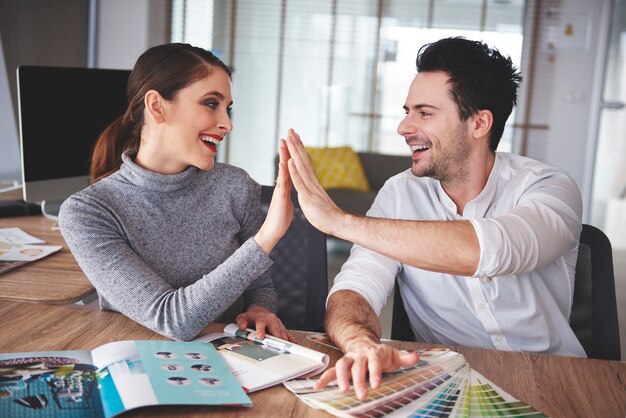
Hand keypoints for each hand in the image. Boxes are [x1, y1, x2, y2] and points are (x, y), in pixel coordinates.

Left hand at [235, 306, 295, 341]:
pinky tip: (293, 344)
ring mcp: (278, 323)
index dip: (260, 330)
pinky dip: (290, 339)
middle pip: (275, 329)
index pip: (261, 323)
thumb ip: (241, 321)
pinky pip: (287, 333)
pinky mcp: (282, 327)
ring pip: (282, 332)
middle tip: (277, 347)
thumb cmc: (252, 316)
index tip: (260, 336)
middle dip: (276, 338)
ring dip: (283, 340)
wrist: (260, 311)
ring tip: (285, 349)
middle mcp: (271, 320)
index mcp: (261, 317)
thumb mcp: (243, 317)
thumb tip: (242, 326)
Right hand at [254, 139, 293, 253]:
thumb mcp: (286, 202)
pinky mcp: (280, 197)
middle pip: (285, 164)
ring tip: (283, 143)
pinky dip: (283, 173)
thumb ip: (286, 192)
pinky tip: (284, 164)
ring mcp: (280, 190)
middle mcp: (282, 185)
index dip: (292, 155)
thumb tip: (286, 186)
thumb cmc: (280, 218)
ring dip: (283, 156)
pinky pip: (282, 183)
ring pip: (282, 170)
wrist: (273, 231)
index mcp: (286, 186)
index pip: (290, 167)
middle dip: (286, 149)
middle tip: (286, 134)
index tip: (293, 142)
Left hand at [284, 129, 343, 234]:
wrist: (336, 223)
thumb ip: (313, 190)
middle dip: (295, 144)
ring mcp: (309, 187)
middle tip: (291, 130)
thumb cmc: (326, 214)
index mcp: (312, 182)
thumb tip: (311, 186)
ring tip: (289, 138)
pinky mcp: (307, 196)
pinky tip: (289, 161)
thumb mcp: (316, 199)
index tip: (295, 137)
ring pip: (300, 166)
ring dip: (294, 152)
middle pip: (302, 159)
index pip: (304, 162)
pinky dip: (294, 171)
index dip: (299, 149)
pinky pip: (299, 182)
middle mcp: (311, 181)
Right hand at [313, 341, 419, 399]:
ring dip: (342, 378)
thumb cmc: (379, 353)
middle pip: (358, 366)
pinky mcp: (341, 365)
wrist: (363, 342)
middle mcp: (359, 355)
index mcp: (373, 353)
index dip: (375, 373)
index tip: (375, 385)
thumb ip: (404, 357)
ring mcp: (349, 359)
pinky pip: (331, 371)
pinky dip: (324, 378)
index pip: (374, 362)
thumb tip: (416, 357)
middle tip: (362, 394)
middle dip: (359, 380)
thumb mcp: (394, 354)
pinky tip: (318, 386)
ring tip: (343, 390)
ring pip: (342, 366)